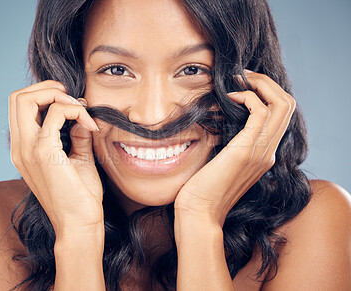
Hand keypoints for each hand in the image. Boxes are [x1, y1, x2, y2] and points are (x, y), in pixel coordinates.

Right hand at [9, 80, 102, 234]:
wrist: (80, 223)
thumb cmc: (80, 196)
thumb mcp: (77, 160)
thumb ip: (76, 137)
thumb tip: (82, 118)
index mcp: (24, 149)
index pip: (20, 107)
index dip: (45, 96)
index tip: (74, 106)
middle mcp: (20, 147)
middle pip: (17, 97)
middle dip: (47, 88)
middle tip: (74, 99)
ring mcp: (28, 149)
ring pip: (25, 98)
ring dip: (57, 95)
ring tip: (81, 109)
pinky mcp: (44, 152)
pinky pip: (54, 113)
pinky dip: (74, 110)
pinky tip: (90, 124)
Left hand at [174, 70, 295, 226]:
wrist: (199, 212)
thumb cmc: (202, 188)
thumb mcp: (220, 161)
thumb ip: (229, 142)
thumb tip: (220, 117)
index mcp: (263, 154)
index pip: (280, 115)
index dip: (267, 93)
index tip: (243, 85)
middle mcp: (268, 152)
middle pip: (287, 105)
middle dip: (267, 83)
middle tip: (244, 77)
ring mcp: (261, 152)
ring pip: (281, 105)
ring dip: (261, 85)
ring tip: (239, 81)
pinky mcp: (247, 151)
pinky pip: (261, 113)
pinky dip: (248, 97)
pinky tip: (230, 98)